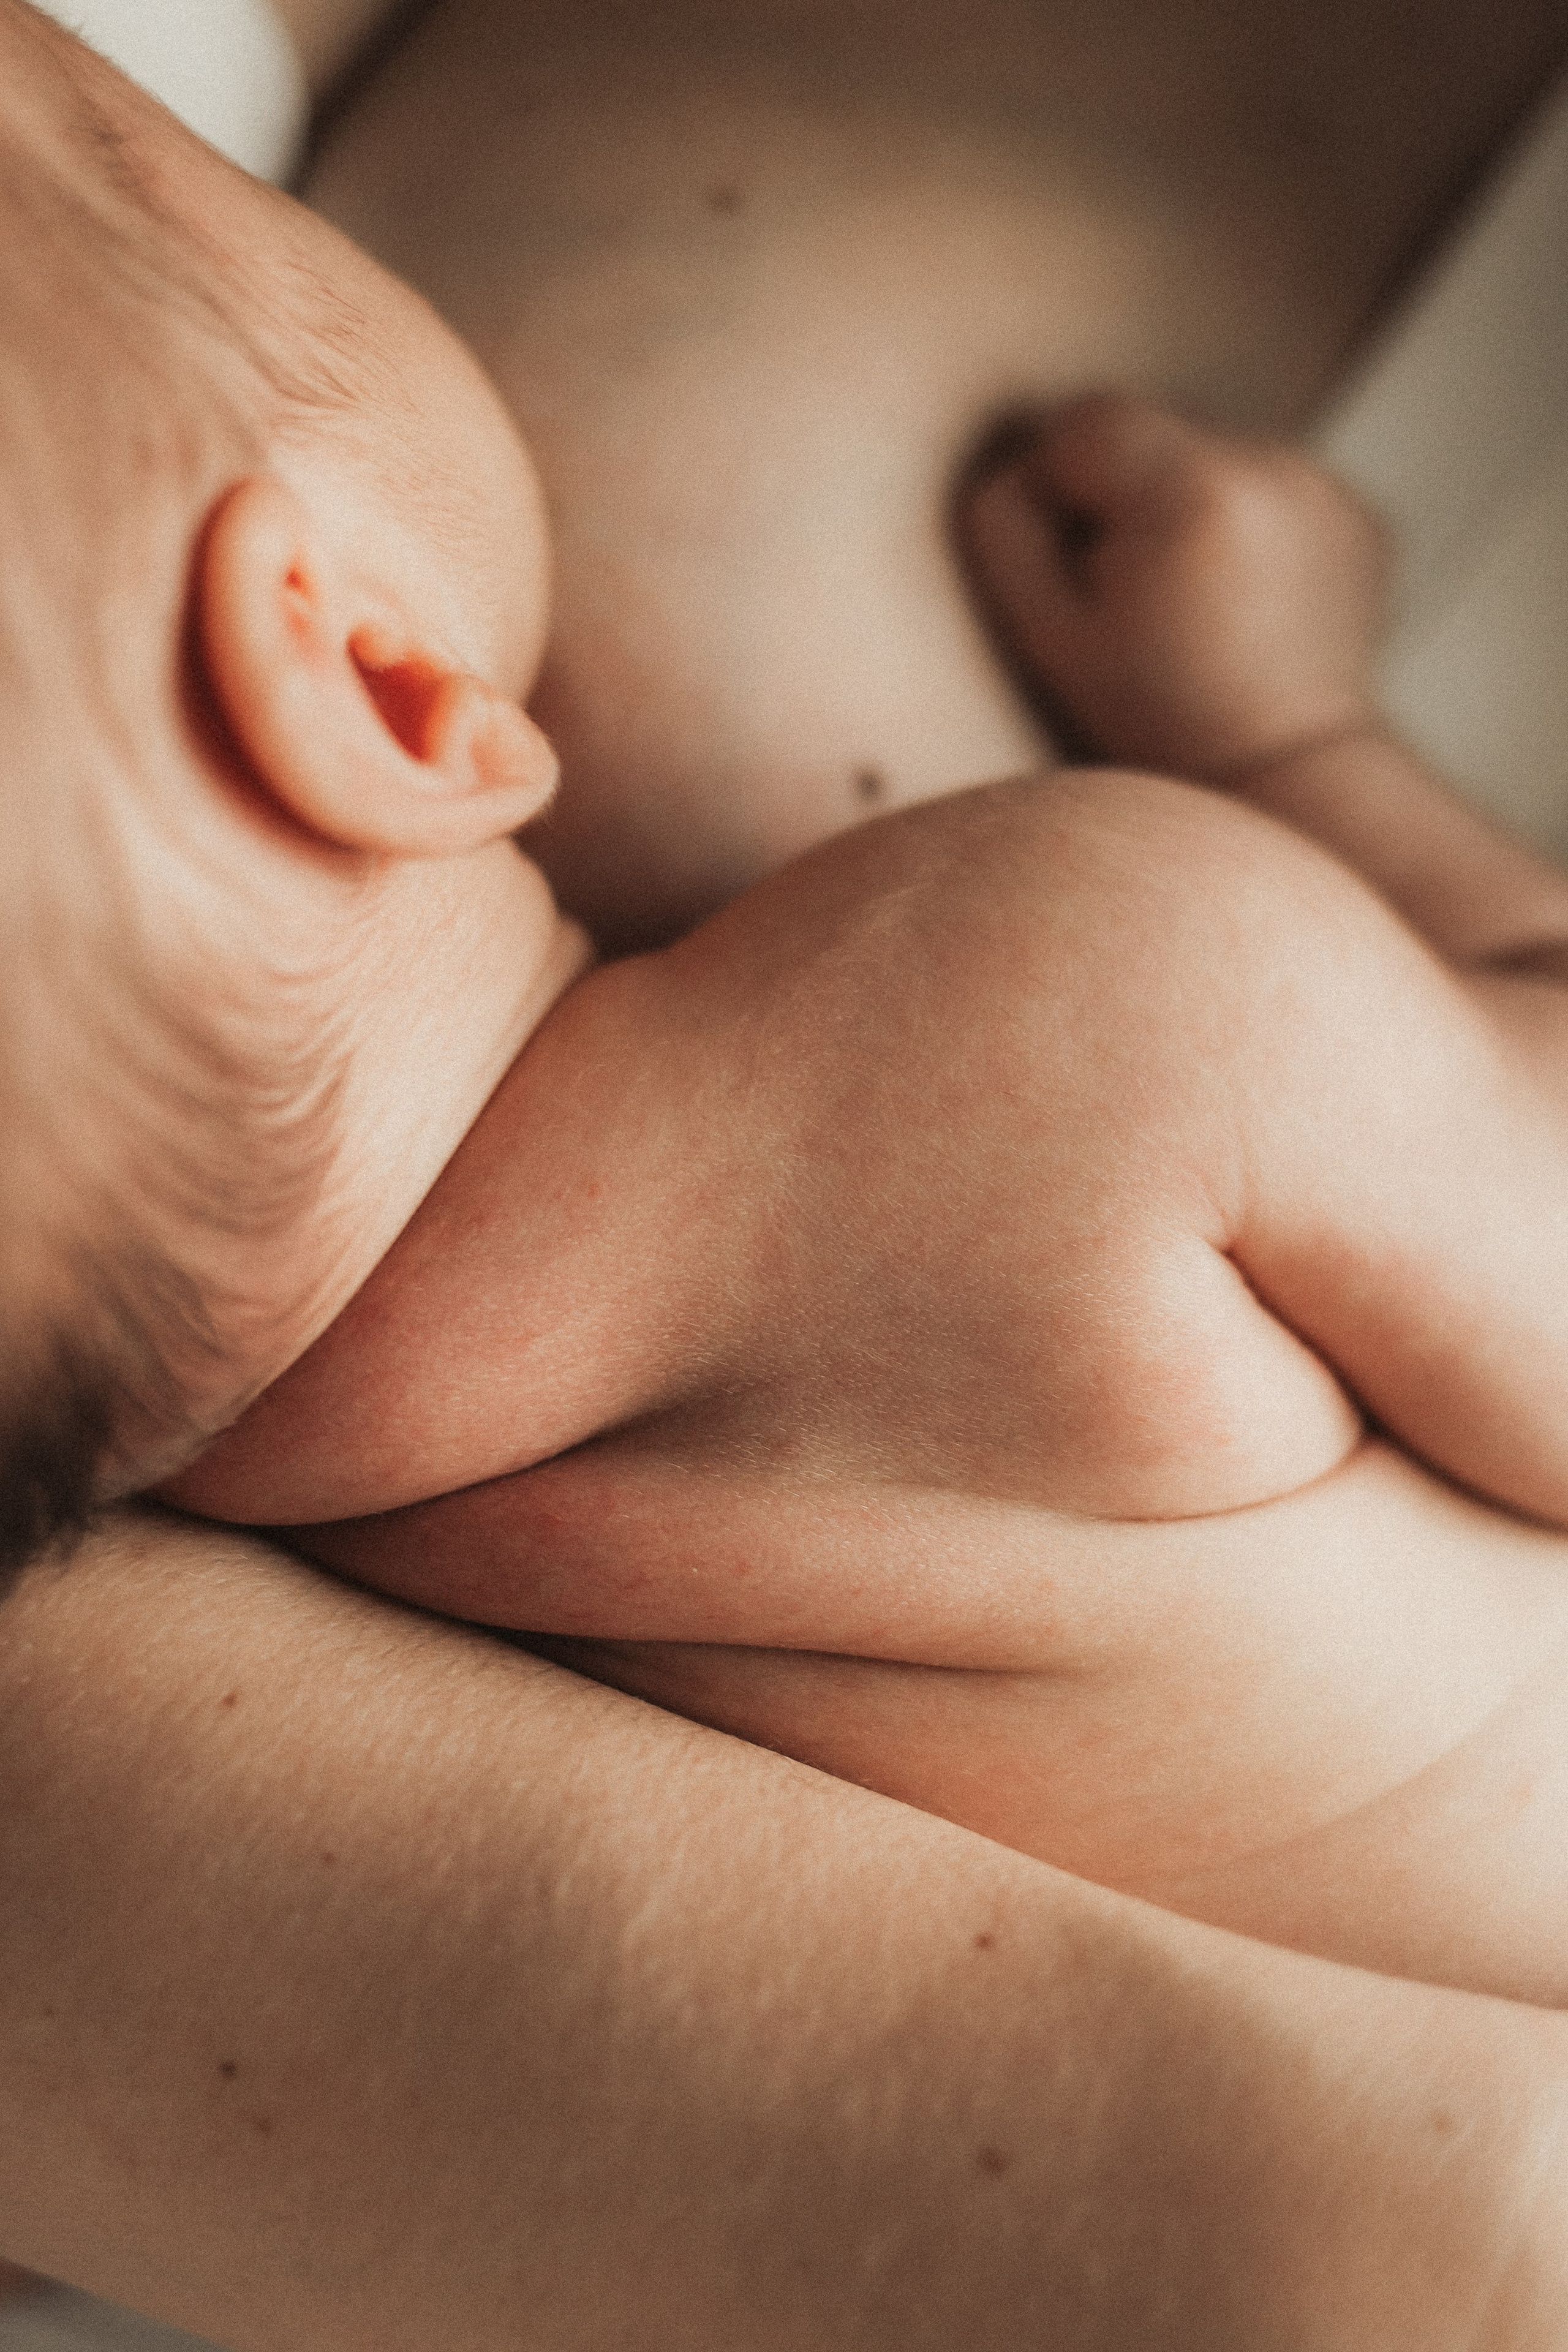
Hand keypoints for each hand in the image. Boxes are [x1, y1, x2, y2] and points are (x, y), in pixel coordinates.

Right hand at [962, 394, 1389, 775]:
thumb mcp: (1047, 634)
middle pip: (1153, 429)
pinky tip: (1241, 603)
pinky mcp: (1355, 511)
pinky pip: (1269, 486)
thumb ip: (1006, 530)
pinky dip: (1243, 528)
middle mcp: (1268, 466)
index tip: (1080, 565)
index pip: (1086, 420)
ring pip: (1211, 455)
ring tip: (1194, 605)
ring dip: (1186, 509)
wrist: (1282, 770)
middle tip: (1137, 596)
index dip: (1061, 488)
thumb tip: (1020, 466)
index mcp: (1188, 489)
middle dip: (1128, 497)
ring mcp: (1322, 485)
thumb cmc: (1152, 715)